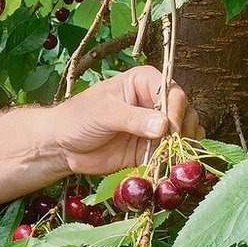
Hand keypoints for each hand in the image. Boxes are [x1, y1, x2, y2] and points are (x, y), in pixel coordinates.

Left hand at [49, 66, 202, 176]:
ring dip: (183, 146)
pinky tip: (171, 165)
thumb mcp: (103, 113)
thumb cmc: (78, 119)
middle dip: (182, 130)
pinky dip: (176, 158)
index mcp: (144, 82)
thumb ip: (132, 118)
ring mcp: (155, 125)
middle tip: (173, 147)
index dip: (176, 111)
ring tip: (171, 158)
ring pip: (184, 132)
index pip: (172, 93)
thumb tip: (164, 126)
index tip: (171, 130)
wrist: (63, 146)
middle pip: (184, 113)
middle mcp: (154, 101)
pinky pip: (173, 152)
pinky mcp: (152, 148)